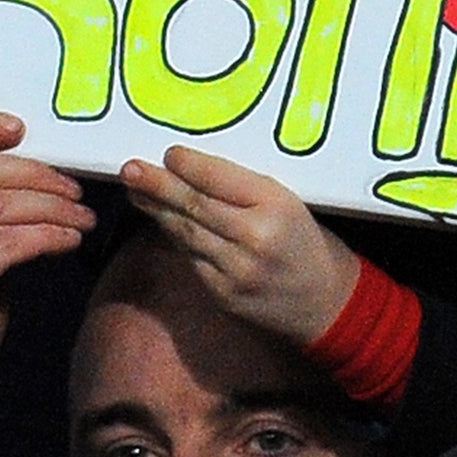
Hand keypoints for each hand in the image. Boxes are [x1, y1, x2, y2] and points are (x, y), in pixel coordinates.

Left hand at [120, 146, 359, 347]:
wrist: (327, 303)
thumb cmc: (306, 242)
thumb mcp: (290, 203)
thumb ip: (245, 189)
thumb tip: (191, 168)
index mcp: (277, 206)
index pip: (222, 180)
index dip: (189, 166)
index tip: (168, 152)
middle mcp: (255, 238)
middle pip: (196, 206)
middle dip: (158, 186)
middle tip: (129, 169)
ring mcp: (237, 271)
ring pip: (187, 233)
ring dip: (156, 210)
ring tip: (134, 190)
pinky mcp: (224, 295)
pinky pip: (192, 259)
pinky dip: (175, 237)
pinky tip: (161, 220)